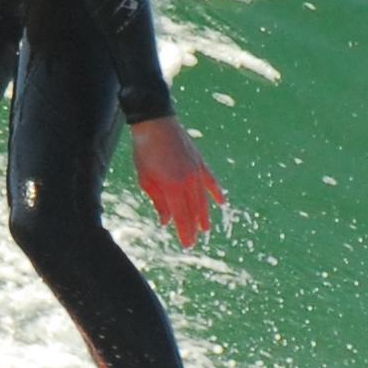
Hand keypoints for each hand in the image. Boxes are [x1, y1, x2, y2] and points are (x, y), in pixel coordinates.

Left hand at [129, 114, 225, 247]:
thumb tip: (166, 221)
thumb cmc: (145, 152)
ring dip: (204, 214)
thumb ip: (158, 201)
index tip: (187, 245)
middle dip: (194, 227)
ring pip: (203, 198)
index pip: (181, 216)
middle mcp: (188, 181)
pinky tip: (222, 202)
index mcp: (172, 187)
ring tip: (206, 228)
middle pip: (194, 210)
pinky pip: (211, 181)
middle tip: (194, 241)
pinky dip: (216, 192)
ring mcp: (196, 171)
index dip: (185, 232)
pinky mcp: (200, 162)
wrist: (155, 123)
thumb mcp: (146, 179)